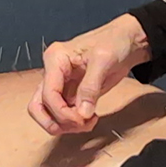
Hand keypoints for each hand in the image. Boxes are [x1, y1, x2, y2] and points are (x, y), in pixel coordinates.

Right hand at [30, 15, 152, 134]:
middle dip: (57, 121)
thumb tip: (82, 113)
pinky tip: (90, 118)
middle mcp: (53, 73)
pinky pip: (64, 114)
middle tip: (79, 125)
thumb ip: (90, 87)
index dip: (62, 112)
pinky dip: (74, 122)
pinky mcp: (71, 94)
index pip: (48, 93)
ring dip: (65, 125)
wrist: (127, 41)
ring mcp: (61, 85)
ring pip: (49, 113)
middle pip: (38, 106)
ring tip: (87, 122)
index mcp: (55, 59)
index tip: (81, 119)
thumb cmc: (114, 41)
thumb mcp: (103, 60)